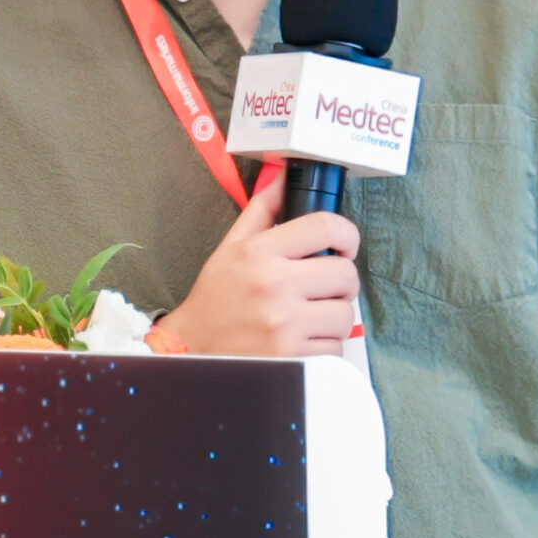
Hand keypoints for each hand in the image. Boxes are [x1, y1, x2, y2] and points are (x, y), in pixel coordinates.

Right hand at [154, 163, 360, 356]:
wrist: (190, 350)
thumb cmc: (214, 299)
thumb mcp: (230, 248)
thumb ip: (261, 211)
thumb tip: (283, 179)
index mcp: (259, 253)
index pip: (325, 227)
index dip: (347, 234)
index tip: (345, 245)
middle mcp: (273, 285)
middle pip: (346, 273)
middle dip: (341, 281)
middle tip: (323, 287)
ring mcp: (284, 324)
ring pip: (345, 314)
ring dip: (333, 317)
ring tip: (309, 317)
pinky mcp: (293, 357)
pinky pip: (335, 347)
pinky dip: (325, 346)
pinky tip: (302, 340)